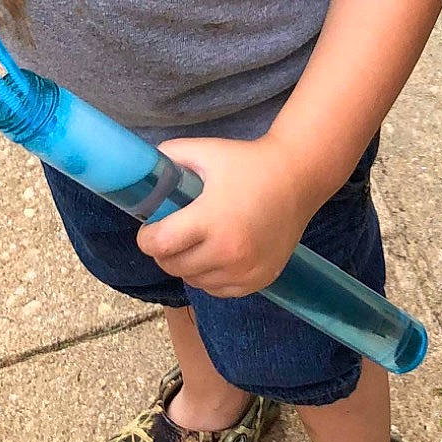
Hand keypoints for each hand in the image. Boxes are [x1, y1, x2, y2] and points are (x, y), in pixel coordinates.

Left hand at [136, 135, 318, 298]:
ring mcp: (245, 271)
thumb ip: (169, 157)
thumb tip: (143, 173)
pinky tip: (217, 254)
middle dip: (165, 251)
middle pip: (173, 266)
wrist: (298, 178)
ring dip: (188, 264)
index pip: (160, 245)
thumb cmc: (249, 163)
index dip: (147, 237)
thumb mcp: (206, 151)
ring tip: (198, 241)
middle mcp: (228, 251)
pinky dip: (210, 276)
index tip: (150, 227)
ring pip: (194, 281)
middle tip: (172, 233)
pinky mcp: (259, 281)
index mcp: (211, 219)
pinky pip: (218, 290)